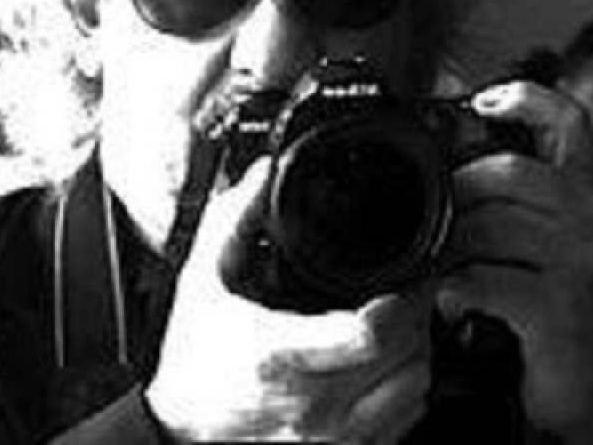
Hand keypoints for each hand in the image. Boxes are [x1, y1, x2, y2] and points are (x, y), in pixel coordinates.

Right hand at [147, 160, 431, 442]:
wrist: (175, 430)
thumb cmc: (191, 357)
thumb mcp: (202, 276)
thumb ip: (234, 219)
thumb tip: (261, 174)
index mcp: (280, 354)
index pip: (368, 334)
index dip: (403, 299)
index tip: (410, 272)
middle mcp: (311, 406)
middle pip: (404, 359)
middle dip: (417, 315)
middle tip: (412, 286)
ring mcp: (328, 440)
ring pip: (412, 394)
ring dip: (417, 352)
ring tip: (401, 322)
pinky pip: (401, 425)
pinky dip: (407, 390)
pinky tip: (388, 363)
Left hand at [437, 81, 592, 442]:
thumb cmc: (558, 296)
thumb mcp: (548, 235)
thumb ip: (511, 197)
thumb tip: (448, 164)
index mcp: (587, 190)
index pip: (568, 121)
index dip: (526, 98)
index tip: (483, 101)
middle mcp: (590, 215)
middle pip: (503, 170)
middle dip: (456, 194)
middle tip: (437, 225)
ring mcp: (578, 260)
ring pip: (484, 225)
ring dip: (446, 248)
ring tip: (439, 267)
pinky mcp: (557, 306)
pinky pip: (480, 278)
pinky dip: (451, 290)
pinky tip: (453, 302)